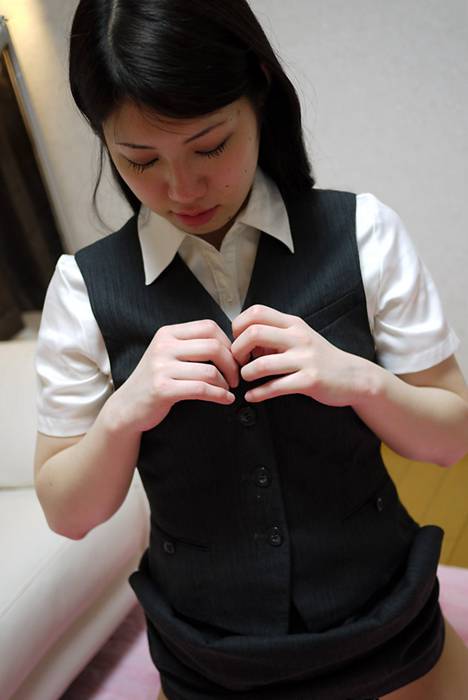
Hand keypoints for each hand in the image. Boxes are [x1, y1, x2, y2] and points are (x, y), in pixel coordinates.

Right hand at [111, 319, 239, 432]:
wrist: (127, 406)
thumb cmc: (155, 380)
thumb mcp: (168, 354)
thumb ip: (192, 345)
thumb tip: (231, 345)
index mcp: (168, 333)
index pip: (208, 327)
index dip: (228, 343)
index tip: (234, 358)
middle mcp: (163, 346)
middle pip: (214, 346)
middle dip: (232, 363)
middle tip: (236, 376)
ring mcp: (161, 367)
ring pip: (210, 370)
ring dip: (226, 383)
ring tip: (227, 389)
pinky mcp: (163, 389)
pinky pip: (202, 389)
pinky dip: (219, 396)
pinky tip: (225, 399)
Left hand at [231, 304, 367, 405]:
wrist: (353, 376)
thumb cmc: (319, 357)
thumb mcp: (299, 337)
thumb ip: (274, 335)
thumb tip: (243, 340)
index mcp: (293, 324)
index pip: (256, 312)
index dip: (238, 326)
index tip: (238, 341)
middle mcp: (298, 337)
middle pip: (253, 334)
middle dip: (237, 350)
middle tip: (239, 362)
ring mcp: (305, 359)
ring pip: (262, 364)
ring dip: (246, 373)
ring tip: (246, 378)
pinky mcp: (310, 381)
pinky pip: (276, 387)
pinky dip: (258, 393)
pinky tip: (252, 396)